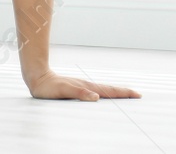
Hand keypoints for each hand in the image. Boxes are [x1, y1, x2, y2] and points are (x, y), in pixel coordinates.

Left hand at [26, 70, 140, 100]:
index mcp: (87, 87)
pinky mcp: (77, 88)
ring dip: (116, 93)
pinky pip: (96, 91)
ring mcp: (83, 86)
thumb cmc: (49, 87)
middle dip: (124, 92)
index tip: (137, 94)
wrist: (37, 78)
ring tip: (126, 95)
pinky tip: (105, 96)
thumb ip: (79, 93)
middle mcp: (87, 86)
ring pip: (103, 89)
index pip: (109, 90)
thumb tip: (96, 97)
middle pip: (109, 89)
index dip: (123, 93)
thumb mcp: (63, 91)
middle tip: (138, 95)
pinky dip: (105, 93)